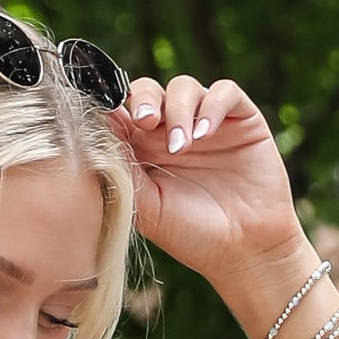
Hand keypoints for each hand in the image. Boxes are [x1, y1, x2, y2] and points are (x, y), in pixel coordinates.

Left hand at [119, 72, 305, 302]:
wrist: (244, 251)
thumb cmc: (191, 235)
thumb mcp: (148, 207)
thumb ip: (124, 170)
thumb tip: (95, 136)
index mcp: (142, 149)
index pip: (121, 111)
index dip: (113, 104)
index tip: (107, 114)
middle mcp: (171, 131)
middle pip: (149, 91)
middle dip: (144, 99)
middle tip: (145, 121)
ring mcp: (206, 122)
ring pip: (183, 87)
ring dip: (178, 110)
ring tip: (182, 146)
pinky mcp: (240, 119)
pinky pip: (225, 92)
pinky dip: (212, 107)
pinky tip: (205, 134)